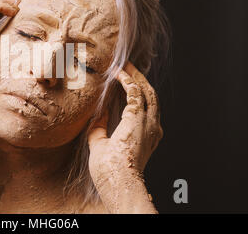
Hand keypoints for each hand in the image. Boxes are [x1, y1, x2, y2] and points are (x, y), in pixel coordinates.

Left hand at [88, 62, 162, 185]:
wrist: (118, 182)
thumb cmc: (111, 172)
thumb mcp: (101, 146)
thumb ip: (99, 130)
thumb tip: (96, 115)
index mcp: (146, 135)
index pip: (143, 108)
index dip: (134, 93)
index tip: (123, 82)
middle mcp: (152, 127)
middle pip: (149, 96)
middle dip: (138, 79)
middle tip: (126, 67)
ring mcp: (148, 122)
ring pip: (146, 91)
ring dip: (134, 76)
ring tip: (124, 65)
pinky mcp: (138, 118)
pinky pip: (135, 92)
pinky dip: (127, 80)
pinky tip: (118, 73)